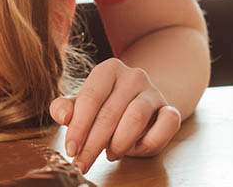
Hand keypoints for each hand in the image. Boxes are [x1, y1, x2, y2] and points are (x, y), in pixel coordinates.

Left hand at [49, 58, 180, 172]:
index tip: (70, 150)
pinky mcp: (170, 109)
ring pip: (136, 118)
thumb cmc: (105, 106)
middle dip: (93, 144)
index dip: (78, 126)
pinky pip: (167, 125)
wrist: (140, 105)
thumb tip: (61, 116)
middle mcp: (133, 76)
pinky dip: (151, 141)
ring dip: (119, 142)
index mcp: (108, 69)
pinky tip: (137, 149)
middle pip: (109, 112)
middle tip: (83, 163)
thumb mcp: (82, 105)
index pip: (90, 97)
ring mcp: (153, 92)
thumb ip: (66, 108)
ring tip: (109, 155)